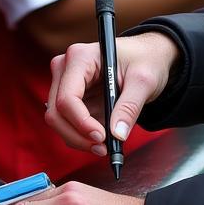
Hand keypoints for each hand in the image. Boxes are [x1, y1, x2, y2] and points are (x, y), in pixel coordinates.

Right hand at [45, 32, 178, 154]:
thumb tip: (117, 134)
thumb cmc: (144, 60)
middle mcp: (66, 68)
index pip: (67, 97)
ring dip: (78, 139)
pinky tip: (101, 137)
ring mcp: (65, 83)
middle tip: (103, 148)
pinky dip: (81, 136)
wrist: (146, 56)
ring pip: (58, 121)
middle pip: (57, 112)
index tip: (102, 137)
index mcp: (81, 57)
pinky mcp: (70, 97)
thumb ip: (130, 107)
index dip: (81, 122)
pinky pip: (67, 123)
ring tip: (105, 145)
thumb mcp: (143, 81)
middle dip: (77, 135)